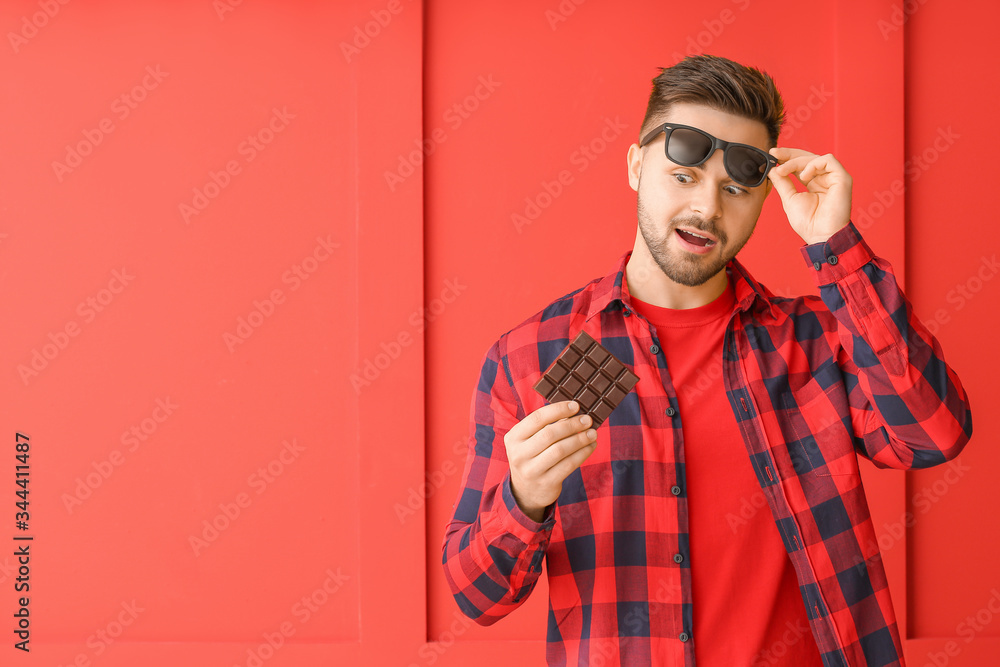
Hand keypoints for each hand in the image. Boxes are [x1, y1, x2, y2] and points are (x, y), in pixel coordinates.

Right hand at [503, 400, 597, 522]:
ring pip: (560, 450)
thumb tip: (575, 412)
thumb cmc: (533, 457)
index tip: (576, 406)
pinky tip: (590, 446)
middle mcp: (519, 454)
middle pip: (549, 434)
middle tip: (588, 420)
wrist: (526, 491)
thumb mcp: (530, 441)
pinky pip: (568, 465)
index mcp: (514, 437)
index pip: (537, 418)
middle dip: (572, 425)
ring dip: (580, 439)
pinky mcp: (546, 483)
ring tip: (593, 433)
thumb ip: (546, 426)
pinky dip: (582, 454)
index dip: (558, 410)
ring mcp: (531, 470)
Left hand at [767, 147, 851, 244]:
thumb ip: (782, 183)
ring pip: (815, 157)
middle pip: (807, 157)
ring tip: (784, 171)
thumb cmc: (808, 223)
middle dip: (789, 154)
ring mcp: (834, 177)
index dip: (787, 157)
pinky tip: (803, 176)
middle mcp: (824, 178)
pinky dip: (813, 164)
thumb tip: (772, 169)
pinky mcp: (842, 178)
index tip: (772, 154)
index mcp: (813, 183)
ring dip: (796, 161)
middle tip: (774, 154)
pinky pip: (828, 160)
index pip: (800, 164)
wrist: (821, 235)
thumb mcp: (789, 199)